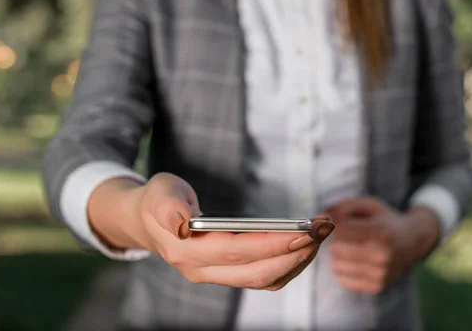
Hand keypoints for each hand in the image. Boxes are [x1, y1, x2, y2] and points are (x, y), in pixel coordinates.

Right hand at [91, 173, 334, 290]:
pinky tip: (304, 245)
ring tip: (321, 233)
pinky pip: (264, 277)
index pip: (236, 252)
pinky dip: (289, 264)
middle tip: (324, 228)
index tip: (304, 232)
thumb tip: (181, 222)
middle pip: (257, 272)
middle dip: (296, 252)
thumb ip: (168, 205)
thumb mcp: (158, 193)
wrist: (147, 222)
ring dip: (297, 259)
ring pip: (265, 279)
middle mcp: (202, 271)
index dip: (271, 245)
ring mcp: (215, 276)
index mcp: (186, 251)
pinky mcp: (228, 274)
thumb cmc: (157, 201)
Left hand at [326, 198, 439, 294]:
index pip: (340, 230)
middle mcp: (383, 255)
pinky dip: (342, 269)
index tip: (335, 222)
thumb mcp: (369, 205)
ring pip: (336, 265)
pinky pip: (342, 279)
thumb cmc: (385, 221)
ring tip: (348, 247)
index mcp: (381, 232)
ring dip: (337, 255)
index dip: (332, 224)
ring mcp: (381, 273)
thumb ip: (344, 206)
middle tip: (340, 235)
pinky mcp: (377, 286)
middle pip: (336, 248)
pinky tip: (352, 260)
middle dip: (333, 240)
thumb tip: (323, 215)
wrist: (412, 242)